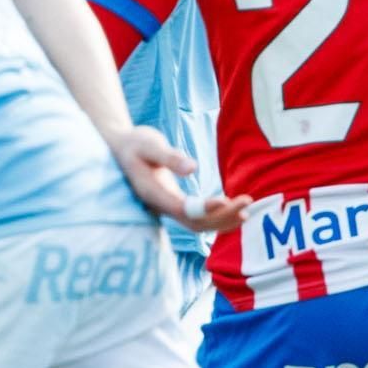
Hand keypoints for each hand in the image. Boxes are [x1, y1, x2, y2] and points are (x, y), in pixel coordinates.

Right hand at [103, 124, 250, 232]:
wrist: (120, 149)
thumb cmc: (133, 143)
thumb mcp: (149, 144)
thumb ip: (169, 156)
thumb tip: (193, 168)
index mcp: (152, 192)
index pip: (182, 209)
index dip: (205, 209)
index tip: (227, 200)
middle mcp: (160, 205)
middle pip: (194, 223)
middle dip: (222, 216)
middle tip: (247, 202)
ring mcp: (167, 207)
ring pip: (197, 224)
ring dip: (222, 221)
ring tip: (247, 211)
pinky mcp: (173, 203)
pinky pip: (197, 218)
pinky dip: (216, 217)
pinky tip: (234, 209)